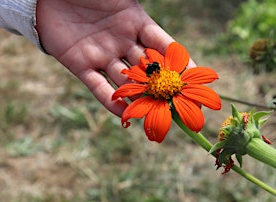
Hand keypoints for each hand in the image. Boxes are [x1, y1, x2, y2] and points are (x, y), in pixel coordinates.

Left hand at [36, 0, 174, 116]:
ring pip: (125, 81)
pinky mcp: (80, 64)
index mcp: (135, 21)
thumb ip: (134, 4)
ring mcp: (102, 54)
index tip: (195, 77)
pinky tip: (124, 116)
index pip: (163, 44)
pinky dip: (110, 101)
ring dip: (138, 99)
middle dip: (162, 87)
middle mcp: (122, 41)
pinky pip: (98, 87)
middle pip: (147, 69)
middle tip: (176, 106)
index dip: (179, 61)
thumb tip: (163, 27)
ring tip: (153, 116)